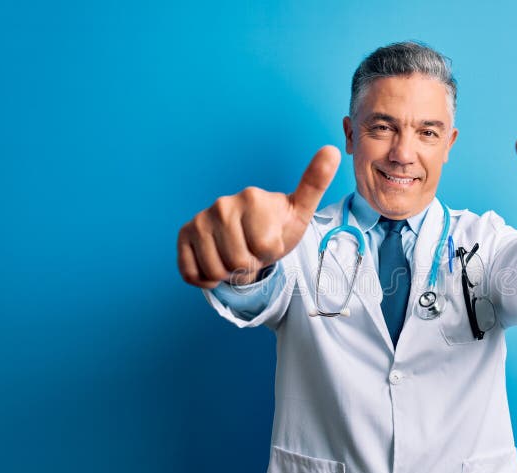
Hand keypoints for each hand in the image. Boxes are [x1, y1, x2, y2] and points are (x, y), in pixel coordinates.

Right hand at [177, 145, 340, 287]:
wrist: (251, 238)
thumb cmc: (277, 226)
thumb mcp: (301, 210)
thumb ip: (315, 182)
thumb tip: (333, 149)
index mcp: (252, 197)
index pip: (265, 249)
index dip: (271, 253)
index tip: (271, 240)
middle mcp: (222, 204)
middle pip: (238, 262)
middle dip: (249, 265)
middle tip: (253, 250)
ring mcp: (200, 218)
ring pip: (215, 270)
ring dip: (229, 273)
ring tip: (237, 255)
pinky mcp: (184, 234)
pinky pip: (192, 273)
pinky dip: (206, 279)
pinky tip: (216, 262)